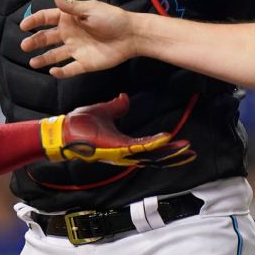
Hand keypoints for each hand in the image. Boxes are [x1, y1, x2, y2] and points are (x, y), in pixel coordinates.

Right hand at [20, 0, 138, 77]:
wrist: (131, 36)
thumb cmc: (111, 18)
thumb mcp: (90, 9)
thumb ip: (71, 6)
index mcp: (69, 19)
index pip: (47, 18)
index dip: (34, 21)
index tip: (23, 26)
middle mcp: (70, 34)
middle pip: (47, 38)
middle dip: (35, 42)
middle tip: (24, 46)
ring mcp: (76, 49)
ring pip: (55, 55)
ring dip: (43, 59)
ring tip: (32, 63)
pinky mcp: (84, 63)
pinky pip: (69, 69)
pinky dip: (60, 72)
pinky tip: (52, 72)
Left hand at [41, 94, 194, 167]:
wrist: (63, 130)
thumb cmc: (78, 124)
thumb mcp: (103, 111)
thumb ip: (116, 107)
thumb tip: (124, 98)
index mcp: (123, 144)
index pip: (149, 146)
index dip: (165, 145)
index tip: (179, 141)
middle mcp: (124, 152)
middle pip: (154, 156)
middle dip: (173, 155)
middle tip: (190, 153)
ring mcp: (120, 152)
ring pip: (150, 154)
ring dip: (168, 152)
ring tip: (184, 150)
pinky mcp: (115, 148)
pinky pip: (138, 146)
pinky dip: (152, 143)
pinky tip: (165, 139)